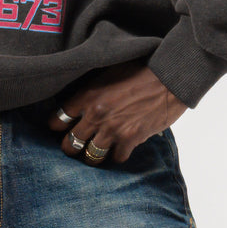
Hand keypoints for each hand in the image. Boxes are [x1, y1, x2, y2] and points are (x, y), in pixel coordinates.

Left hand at [48, 60, 187, 164]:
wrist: (169, 77)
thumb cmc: (140, 69)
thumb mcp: (108, 72)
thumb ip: (91, 88)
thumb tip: (80, 99)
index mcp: (87, 95)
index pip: (57, 119)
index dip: (57, 125)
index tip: (61, 127)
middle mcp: (95, 115)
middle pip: (70, 144)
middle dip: (71, 146)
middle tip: (77, 144)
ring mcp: (112, 130)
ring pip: (90, 156)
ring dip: (93, 155)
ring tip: (96, 151)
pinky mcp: (131, 139)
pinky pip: (116, 158)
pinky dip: (118, 154)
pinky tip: (121, 147)